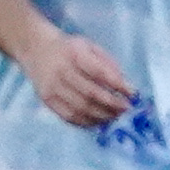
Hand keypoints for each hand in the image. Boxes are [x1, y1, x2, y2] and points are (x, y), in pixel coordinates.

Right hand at [18, 23, 137, 129]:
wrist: (36, 50)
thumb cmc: (70, 49)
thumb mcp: (90, 47)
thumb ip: (107, 64)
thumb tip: (124, 86)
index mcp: (75, 54)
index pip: (100, 72)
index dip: (118, 85)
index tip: (133, 93)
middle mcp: (62, 71)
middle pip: (90, 94)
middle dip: (112, 104)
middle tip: (126, 109)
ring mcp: (52, 87)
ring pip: (80, 108)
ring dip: (102, 116)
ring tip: (116, 117)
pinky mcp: (47, 100)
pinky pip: (69, 116)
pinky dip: (87, 122)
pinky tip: (99, 121)